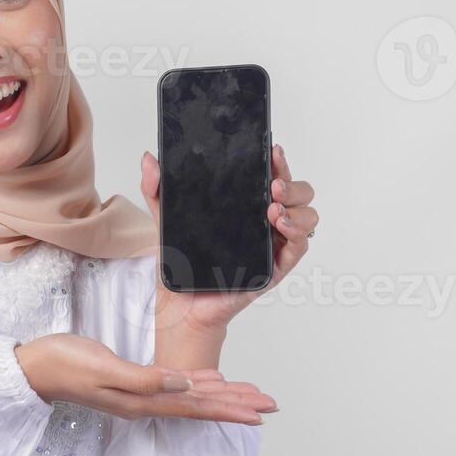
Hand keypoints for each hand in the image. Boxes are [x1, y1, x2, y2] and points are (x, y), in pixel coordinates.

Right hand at [14, 333, 275, 424]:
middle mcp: (146, 403)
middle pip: (200, 405)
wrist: (33, 367)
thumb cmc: (64, 364)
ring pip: (191, 398)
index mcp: (143, 401)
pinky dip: (197, 386)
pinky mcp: (132, 383)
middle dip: (236, 404)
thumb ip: (146, 379)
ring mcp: (138, 395)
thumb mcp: (104, 368)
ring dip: (223, 397)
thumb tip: (186, 383)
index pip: (197, 406)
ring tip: (251, 397)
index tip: (260, 410)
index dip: (230, 407)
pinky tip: (211, 383)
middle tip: (270, 404)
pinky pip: (175, 388)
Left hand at [141, 143, 317, 366]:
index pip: (272, 177)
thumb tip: (148, 160)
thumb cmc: (181, 265)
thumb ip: (158, 190)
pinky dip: (296, 233)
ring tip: (274, 207)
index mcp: (247, 207)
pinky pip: (299, 248)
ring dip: (297, 207)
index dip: (278, 162)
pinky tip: (278, 225)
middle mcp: (265, 223)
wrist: (180, 305)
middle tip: (273, 184)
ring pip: (307, 217)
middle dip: (292, 183)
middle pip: (299, 193)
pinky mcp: (274, 268)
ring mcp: (272, 245)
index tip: (272, 150)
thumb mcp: (166, 220)